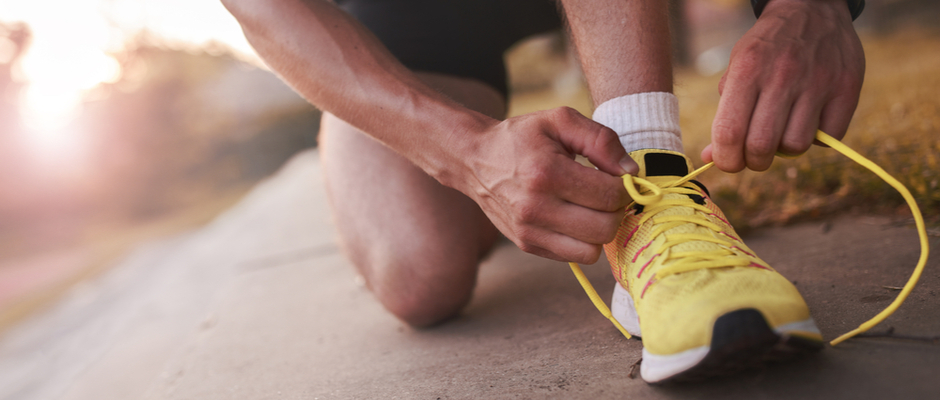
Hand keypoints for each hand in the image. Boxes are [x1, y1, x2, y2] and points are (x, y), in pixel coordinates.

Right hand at [452, 107, 636, 263]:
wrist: (475, 159)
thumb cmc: (522, 137)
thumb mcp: (561, 120)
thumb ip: (601, 140)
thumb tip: (632, 172)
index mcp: (546, 173)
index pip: (610, 196)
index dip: (626, 187)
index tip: (618, 176)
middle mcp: (536, 208)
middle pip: (605, 228)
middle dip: (616, 210)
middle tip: (607, 192)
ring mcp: (528, 231)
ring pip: (591, 251)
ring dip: (600, 230)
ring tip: (591, 207)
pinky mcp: (526, 245)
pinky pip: (573, 257)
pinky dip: (581, 240)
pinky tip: (574, 217)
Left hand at [702, 0, 864, 171]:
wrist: (811, 9)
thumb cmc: (766, 50)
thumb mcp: (737, 70)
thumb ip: (724, 115)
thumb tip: (709, 159)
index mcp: (747, 71)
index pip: (730, 132)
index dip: (726, 159)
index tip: (729, 162)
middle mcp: (782, 76)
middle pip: (762, 146)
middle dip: (754, 161)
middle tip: (755, 154)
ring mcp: (818, 82)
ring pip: (796, 146)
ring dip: (786, 148)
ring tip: (783, 130)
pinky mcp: (847, 88)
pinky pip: (829, 137)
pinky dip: (817, 138)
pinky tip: (809, 119)